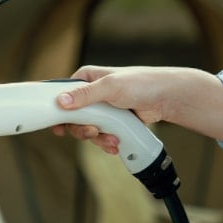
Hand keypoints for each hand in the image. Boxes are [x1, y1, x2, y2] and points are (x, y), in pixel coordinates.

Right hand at [52, 65, 172, 153]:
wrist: (164, 97)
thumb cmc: (140, 83)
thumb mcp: (109, 87)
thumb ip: (85, 94)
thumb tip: (61, 101)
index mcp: (86, 79)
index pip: (62, 95)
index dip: (58, 112)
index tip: (58, 128)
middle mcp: (91, 94)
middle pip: (73, 118)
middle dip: (82, 129)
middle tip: (92, 132)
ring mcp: (102, 109)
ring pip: (87, 129)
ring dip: (98, 139)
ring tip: (112, 139)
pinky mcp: (112, 121)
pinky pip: (101, 136)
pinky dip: (106, 142)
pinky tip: (116, 143)